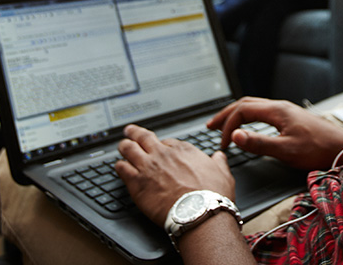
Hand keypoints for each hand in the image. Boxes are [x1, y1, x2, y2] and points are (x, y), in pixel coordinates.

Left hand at [115, 124, 234, 225]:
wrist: (199, 212)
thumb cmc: (212, 196)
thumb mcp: (223, 174)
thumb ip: (219, 163)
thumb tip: (219, 157)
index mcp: (183, 150)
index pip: (166, 141)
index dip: (161, 145)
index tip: (160, 147)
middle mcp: (163, 154)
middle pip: (143, 137)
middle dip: (135, 133)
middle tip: (130, 131)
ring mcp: (148, 167)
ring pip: (128, 148)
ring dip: (124, 146)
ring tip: (121, 145)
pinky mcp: (137, 182)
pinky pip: (121, 168)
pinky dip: (119, 165)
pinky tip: (119, 166)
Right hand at [207, 97, 342, 170]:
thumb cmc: (319, 150)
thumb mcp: (286, 150)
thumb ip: (259, 143)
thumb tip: (234, 135)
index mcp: (277, 111)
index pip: (242, 110)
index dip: (227, 125)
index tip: (222, 143)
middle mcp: (280, 107)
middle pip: (245, 104)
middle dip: (225, 114)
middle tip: (210, 127)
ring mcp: (286, 111)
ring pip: (254, 106)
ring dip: (236, 115)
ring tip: (224, 125)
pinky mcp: (291, 118)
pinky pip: (263, 112)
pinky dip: (248, 117)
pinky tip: (249, 127)